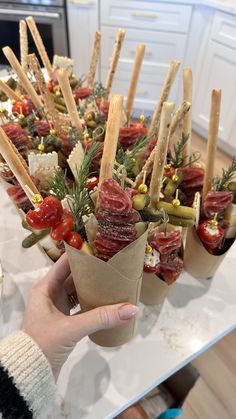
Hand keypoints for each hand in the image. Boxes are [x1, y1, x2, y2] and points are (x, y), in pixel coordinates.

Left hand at [21, 254, 137, 378]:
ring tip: (114, 281)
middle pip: (74, 277)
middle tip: (113, 265)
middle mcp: (50, 294)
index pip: (65, 263)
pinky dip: (91, 304)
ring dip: (93, 288)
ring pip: (77, 292)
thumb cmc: (44, 343)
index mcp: (45, 288)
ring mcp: (57, 308)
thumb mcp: (72, 328)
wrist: (30, 373)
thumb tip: (132, 308)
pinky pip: (80, 306)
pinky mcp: (63, 321)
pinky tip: (107, 302)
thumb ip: (102, 318)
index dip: (81, 255)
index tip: (101, 249)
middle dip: (92, 272)